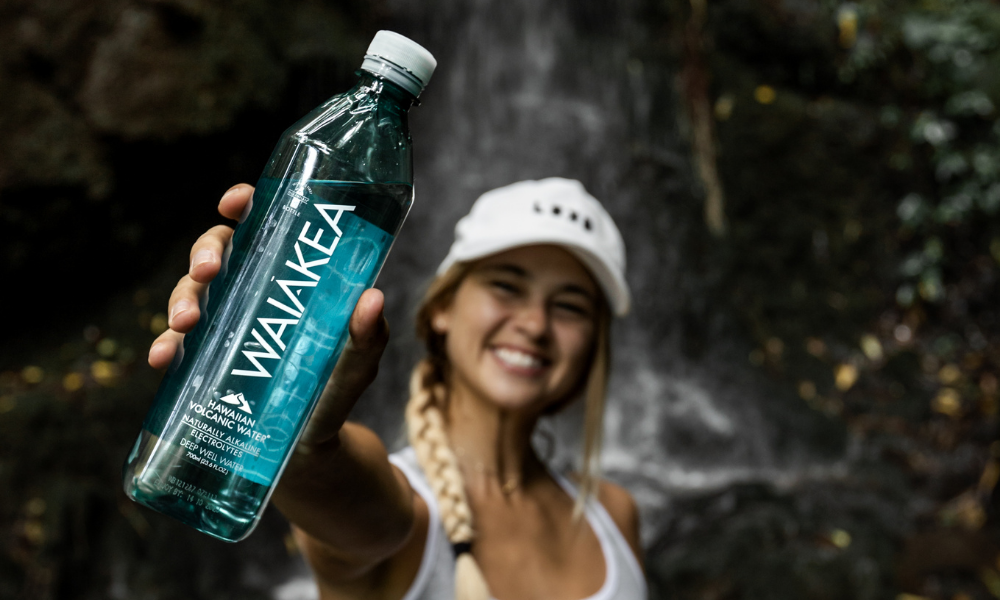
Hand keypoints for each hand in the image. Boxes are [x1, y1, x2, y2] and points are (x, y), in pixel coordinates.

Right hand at [147, 183, 389, 445]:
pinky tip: (163, 357)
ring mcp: (224, 325)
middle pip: (218, 252)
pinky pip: (175, 345)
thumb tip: (373, 298)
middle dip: (205, 253)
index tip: (234, 203)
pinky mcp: (202, 361)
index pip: (264, 226)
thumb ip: (368, 337)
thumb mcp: (357, 364)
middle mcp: (252, 292)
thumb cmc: (335, 392)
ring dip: (181, 299)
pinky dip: (164, 346)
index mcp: (288, 278)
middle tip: (209, 271)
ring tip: (186, 323)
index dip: (244, 205)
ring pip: (190, 293)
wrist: (308, 450)